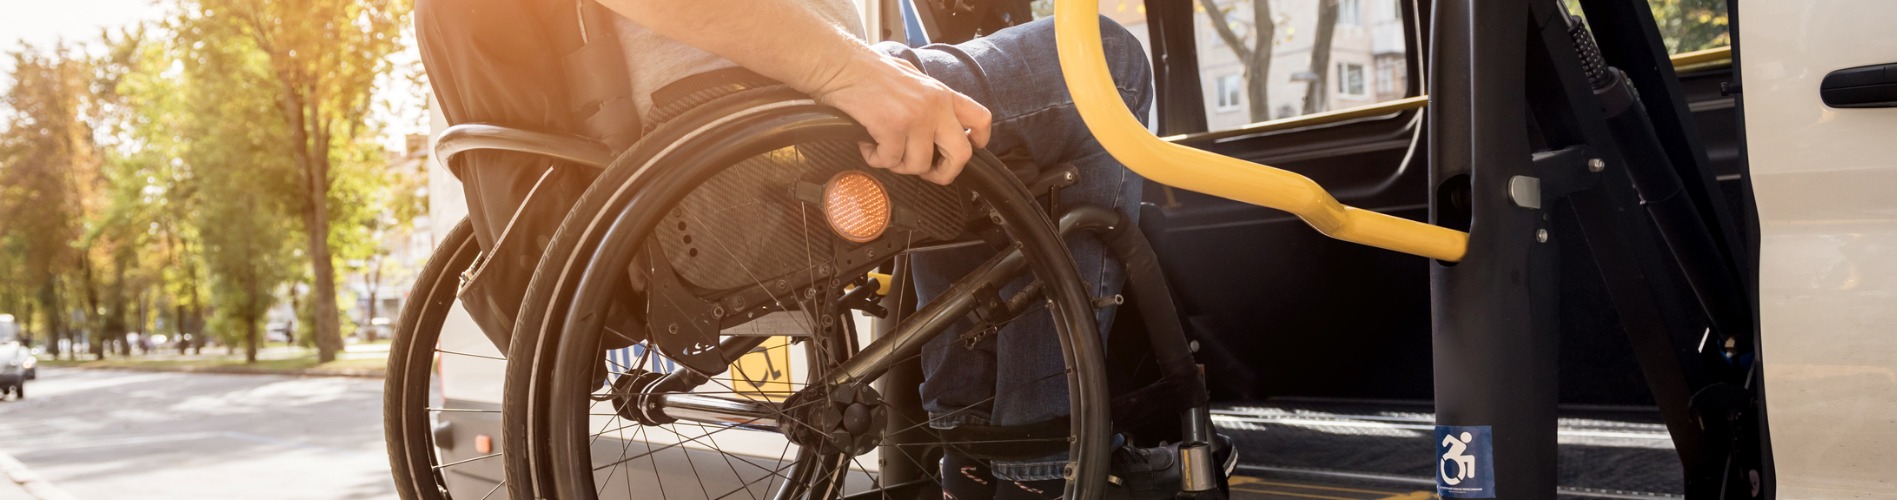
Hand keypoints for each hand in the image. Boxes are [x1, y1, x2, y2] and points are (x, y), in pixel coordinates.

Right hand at [808, 54, 991, 184]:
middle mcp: (936, 106)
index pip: (981, 119)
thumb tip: (937, 132)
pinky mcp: (893, 127)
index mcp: (943, 95)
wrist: (842, 65)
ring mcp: (916, 117)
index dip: (979, 142)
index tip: (967, 151)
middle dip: (944, 173)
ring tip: (882, 148)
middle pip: (961, 154)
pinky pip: (890, 161)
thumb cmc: (870, 73)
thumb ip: (931, 104)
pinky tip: (867, 143)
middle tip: (926, 172)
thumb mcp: (914, 82)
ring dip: (897, 164)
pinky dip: (875, 158)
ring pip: (919, 165)